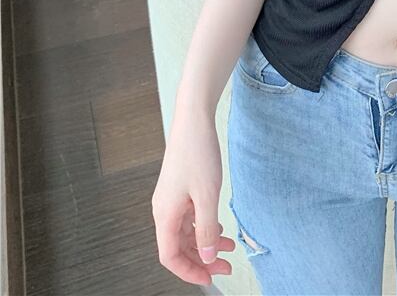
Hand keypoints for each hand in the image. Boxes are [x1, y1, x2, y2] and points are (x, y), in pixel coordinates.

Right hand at [151, 108, 234, 284]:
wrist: (194, 121)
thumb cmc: (197, 153)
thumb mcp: (207, 195)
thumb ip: (206, 229)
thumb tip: (206, 257)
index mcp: (165, 214)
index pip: (170, 256)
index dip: (189, 271)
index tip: (210, 277)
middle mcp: (164, 209)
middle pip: (179, 246)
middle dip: (201, 259)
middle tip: (225, 266)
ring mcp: (172, 199)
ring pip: (186, 232)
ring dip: (205, 242)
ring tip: (229, 247)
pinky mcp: (180, 189)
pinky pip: (189, 217)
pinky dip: (204, 226)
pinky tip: (219, 228)